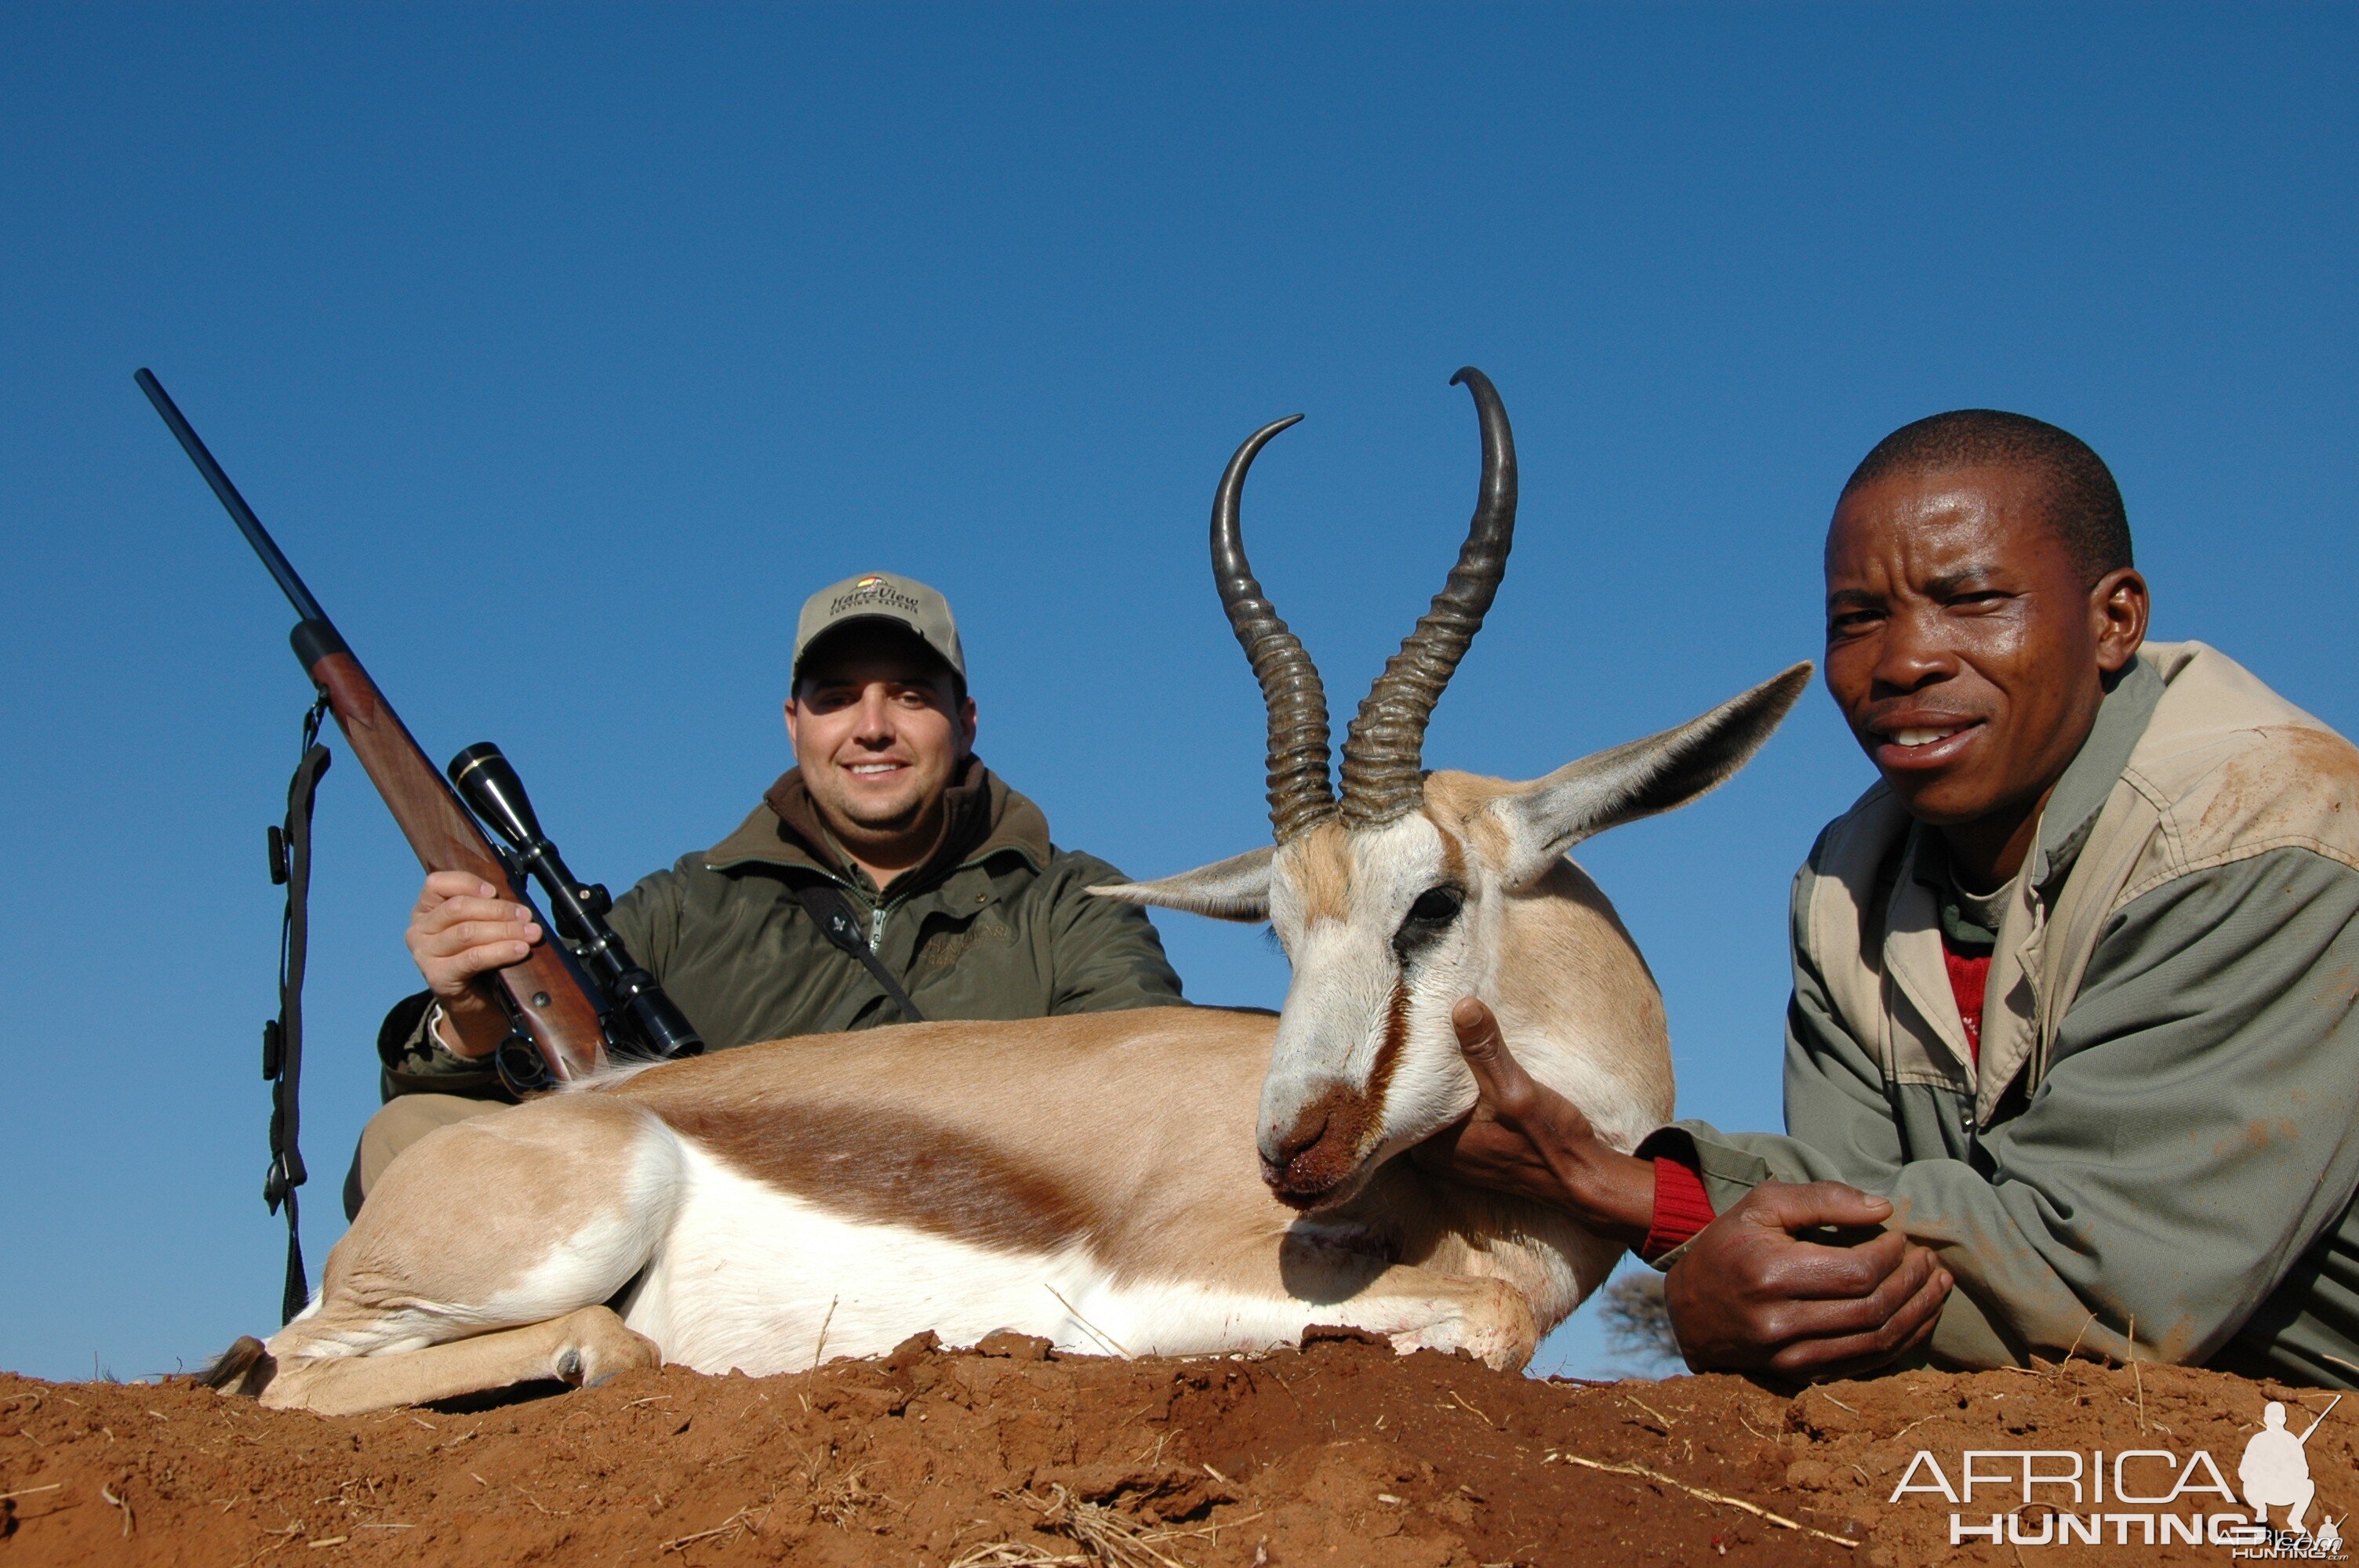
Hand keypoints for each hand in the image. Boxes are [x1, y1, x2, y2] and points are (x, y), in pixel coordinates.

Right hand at [404, 871, 541, 1057]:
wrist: (473, 1003)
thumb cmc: (479, 958)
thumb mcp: (479, 927)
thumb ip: (487, 910)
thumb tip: (518, 906)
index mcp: (426, 910)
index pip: (438, 884)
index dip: (469, 883)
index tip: (496, 891)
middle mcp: (419, 930)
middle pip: (458, 908)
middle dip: (498, 910)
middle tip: (527, 916)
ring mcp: (424, 954)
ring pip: (467, 932)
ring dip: (505, 930)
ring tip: (530, 933)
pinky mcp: (437, 976)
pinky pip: (472, 958)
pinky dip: (500, 951)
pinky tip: (519, 950)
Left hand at [1410, 998, 1657, 1244]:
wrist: (1583, 1179)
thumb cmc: (1549, 1142)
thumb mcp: (1516, 1090)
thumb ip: (1486, 1051)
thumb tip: (1462, 1006)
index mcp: (1428, 1147)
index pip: (1400, 1095)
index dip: (1403, 1059)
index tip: (1404, 1023)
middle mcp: (1431, 1155)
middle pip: (1417, 1097)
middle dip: (1423, 1062)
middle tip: (1422, 1017)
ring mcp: (1451, 1155)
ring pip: (1436, 1103)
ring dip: (1444, 1075)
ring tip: (1441, 1031)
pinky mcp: (1472, 1149)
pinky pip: (1453, 1113)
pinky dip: (1460, 1091)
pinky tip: (1468, 1065)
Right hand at [1663, 1181, 1951, 1379]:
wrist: (1689, 1309)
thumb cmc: (1730, 1245)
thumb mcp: (1764, 1205)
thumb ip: (1823, 1199)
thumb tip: (1884, 1208)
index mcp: (1771, 1275)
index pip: (1857, 1273)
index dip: (1893, 1256)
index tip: (1903, 1237)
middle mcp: (1781, 1323)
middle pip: (1873, 1309)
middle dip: (1913, 1282)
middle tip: (1930, 1259)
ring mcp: (1791, 1357)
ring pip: (1877, 1342)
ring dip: (1918, 1313)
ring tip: (1937, 1285)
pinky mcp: (1800, 1376)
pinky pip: (1866, 1364)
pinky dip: (1901, 1341)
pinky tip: (1919, 1317)